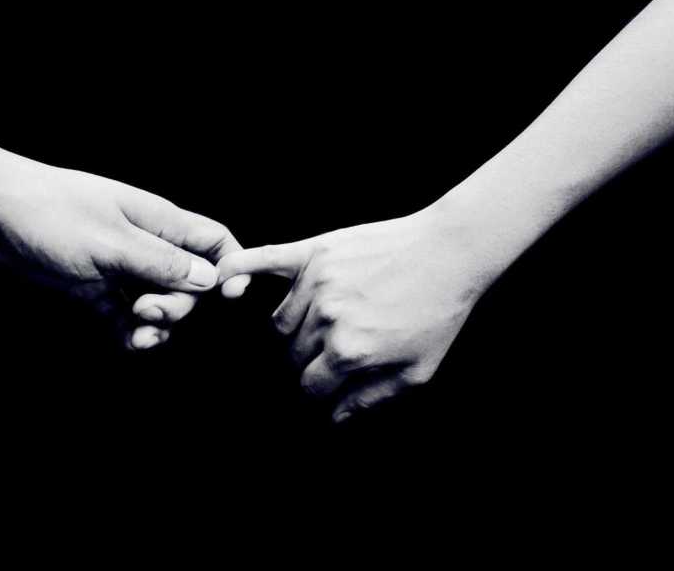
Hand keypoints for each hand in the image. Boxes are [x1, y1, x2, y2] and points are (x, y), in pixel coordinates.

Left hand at [0, 159, 249, 348]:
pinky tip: (128, 343)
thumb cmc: (49, 213)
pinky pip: (126, 318)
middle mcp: (144, 244)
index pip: (214, 241)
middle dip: (179, 305)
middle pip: (189, 283)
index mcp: (158, 221)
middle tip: (146, 310)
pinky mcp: (93, 290)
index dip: (231, 267)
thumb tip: (209, 279)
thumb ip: (160, 262)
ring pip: (159, 304)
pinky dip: (132, 333)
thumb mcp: (111, 241)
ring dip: (157, 324)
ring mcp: (119, 268)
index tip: (228, 297)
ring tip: (137, 334)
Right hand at [218, 206, 496, 422]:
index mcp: (349, 353)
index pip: (309, 387)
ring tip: (317, 331)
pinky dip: (238, 269)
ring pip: (279, 323)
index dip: (315, 394)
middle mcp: (325, 319)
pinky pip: (264, 261)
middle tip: (326, 359)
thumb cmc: (438, 314)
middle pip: (290, 357)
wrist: (450, 252)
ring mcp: (316, 283)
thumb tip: (333, 422)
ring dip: (291, 334)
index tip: (321, 392)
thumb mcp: (416, 372)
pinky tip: (223, 277)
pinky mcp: (314, 252)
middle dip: (304, 365)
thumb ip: (370, 401)